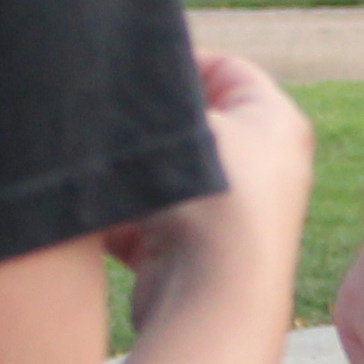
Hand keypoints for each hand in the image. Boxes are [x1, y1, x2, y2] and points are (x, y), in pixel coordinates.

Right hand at [108, 52, 310, 341]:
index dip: (175, 61)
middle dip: (143, 125)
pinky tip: (89, 214)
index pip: (225, 69)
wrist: (214, 302)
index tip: (129, 65)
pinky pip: (142, 222)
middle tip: (101, 115)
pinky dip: (114, 218)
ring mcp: (224, 215)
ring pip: (159, 176)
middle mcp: (260, 167)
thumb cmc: (210, 199)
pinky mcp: (189, 257)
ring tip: (92, 166)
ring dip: (124, 176)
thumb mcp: (181, 122)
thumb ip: (154, 95)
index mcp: (274, 122)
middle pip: (187, 125)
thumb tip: (121, 88)